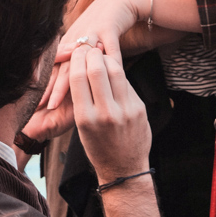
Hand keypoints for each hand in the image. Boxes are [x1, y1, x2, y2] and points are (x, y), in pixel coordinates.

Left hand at [40, 0, 143, 114]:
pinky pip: (109, 46)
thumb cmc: (100, 26)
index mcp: (67, 44)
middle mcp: (75, 38)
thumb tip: (63, 84)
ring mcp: (90, 31)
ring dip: (75, 77)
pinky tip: (108, 77)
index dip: (45, 85)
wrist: (119, 1)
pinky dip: (109, 61)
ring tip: (72, 95)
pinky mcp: (108, 25)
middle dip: (54, 86)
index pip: (53, 68)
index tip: (35, 103)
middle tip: (45, 105)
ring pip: (81, 57)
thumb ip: (73, 61)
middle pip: (63, 65)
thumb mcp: (83, 42)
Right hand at [67, 43, 150, 184]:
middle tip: (89, 47)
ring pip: (116, 71)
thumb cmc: (98, 148)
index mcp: (85, 118)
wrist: (124, 169)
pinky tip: (114, 70)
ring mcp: (125, 110)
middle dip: (92, 54)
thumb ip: (83, 99)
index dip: (77, 59)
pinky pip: (127, 83)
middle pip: (97, 69)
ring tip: (101, 54)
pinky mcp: (139, 109)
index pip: (78, 77)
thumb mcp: (82, 127)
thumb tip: (84, 67)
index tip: (76, 52)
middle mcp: (105, 113)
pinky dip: (118, 74)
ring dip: (107, 58)